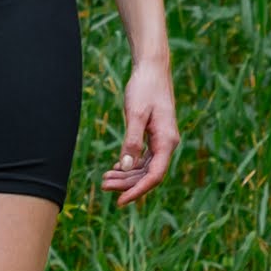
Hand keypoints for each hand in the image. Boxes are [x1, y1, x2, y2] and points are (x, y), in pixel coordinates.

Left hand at [102, 58, 177, 202]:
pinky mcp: (155, 135)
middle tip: (103, 186)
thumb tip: (127, 167)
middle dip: (126, 183)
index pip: (154, 175)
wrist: (152, 69)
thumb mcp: (136, 114)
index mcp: (167, 141)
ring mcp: (162, 140)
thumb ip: (132, 141)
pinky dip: (130, 164)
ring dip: (127, 175)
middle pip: (148, 174)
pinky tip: (116, 167)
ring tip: (105, 179)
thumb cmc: (145, 88)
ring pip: (145, 167)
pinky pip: (144, 157)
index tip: (120, 201)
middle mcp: (167, 144)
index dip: (138, 190)